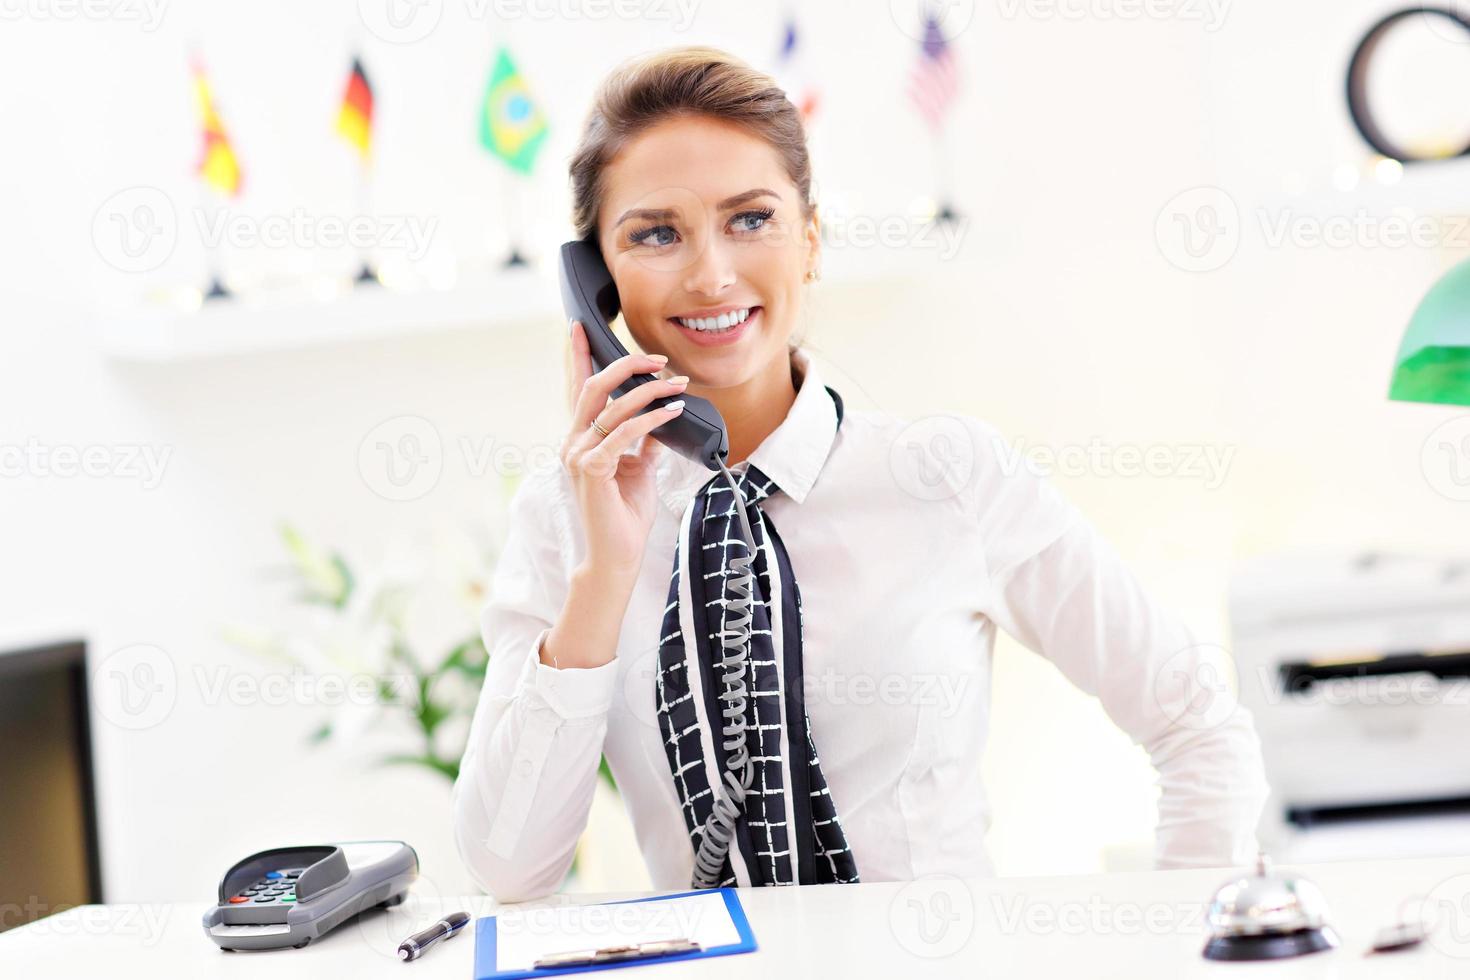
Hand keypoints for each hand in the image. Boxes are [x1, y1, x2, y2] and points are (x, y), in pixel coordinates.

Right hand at [560, 319, 688, 577]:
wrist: (617, 555)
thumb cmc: (625, 514)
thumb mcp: (638, 469)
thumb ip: (642, 441)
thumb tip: (661, 416)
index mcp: (580, 440)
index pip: (577, 390)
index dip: (577, 356)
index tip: (578, 325)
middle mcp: (573, 443)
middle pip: (592, 387)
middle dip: (625, 365)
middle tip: (659, 360)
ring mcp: (578, 456)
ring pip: (611, 406)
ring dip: (649, 391)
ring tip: (679, 385)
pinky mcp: (592, 471)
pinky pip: (624, 434)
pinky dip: (651, 418)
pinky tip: (673, 412)